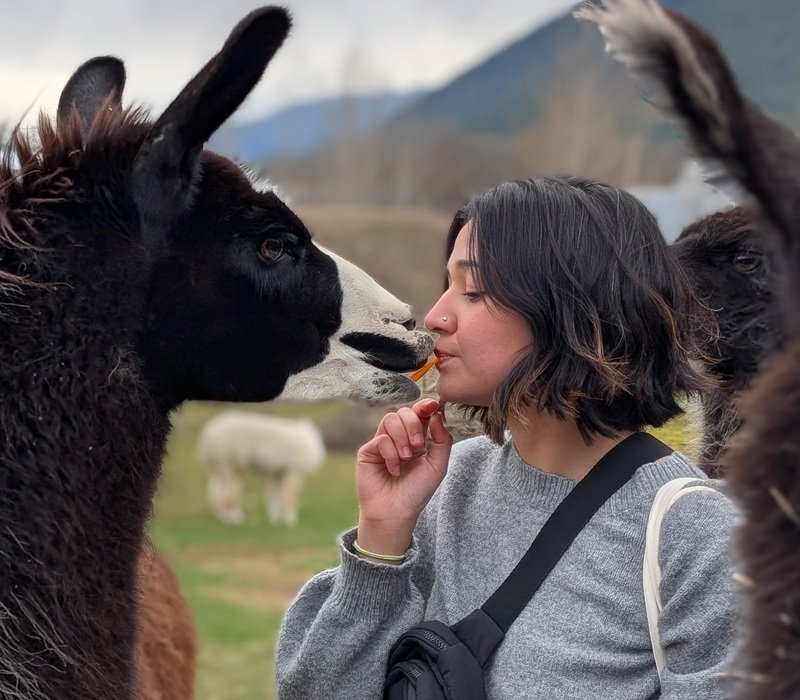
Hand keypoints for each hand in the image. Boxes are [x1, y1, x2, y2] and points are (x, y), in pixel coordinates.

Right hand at [355, 398, 452, 555]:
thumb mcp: (438, 466)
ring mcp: (383, 443)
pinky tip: (394, 469)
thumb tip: (437, 414)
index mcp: (417, 438)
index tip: (433, 405)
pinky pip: (380, 439)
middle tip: (419, 445)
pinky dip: (391, 453)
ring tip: (407, 457)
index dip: (425, 405)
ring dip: (402, 437)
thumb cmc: (417, 491)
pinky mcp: (368, 451)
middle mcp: (399, 437)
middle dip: (414, 425)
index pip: (419, 414)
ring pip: (390, 419)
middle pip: (404, 412)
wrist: (396, 511)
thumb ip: (442, 440)